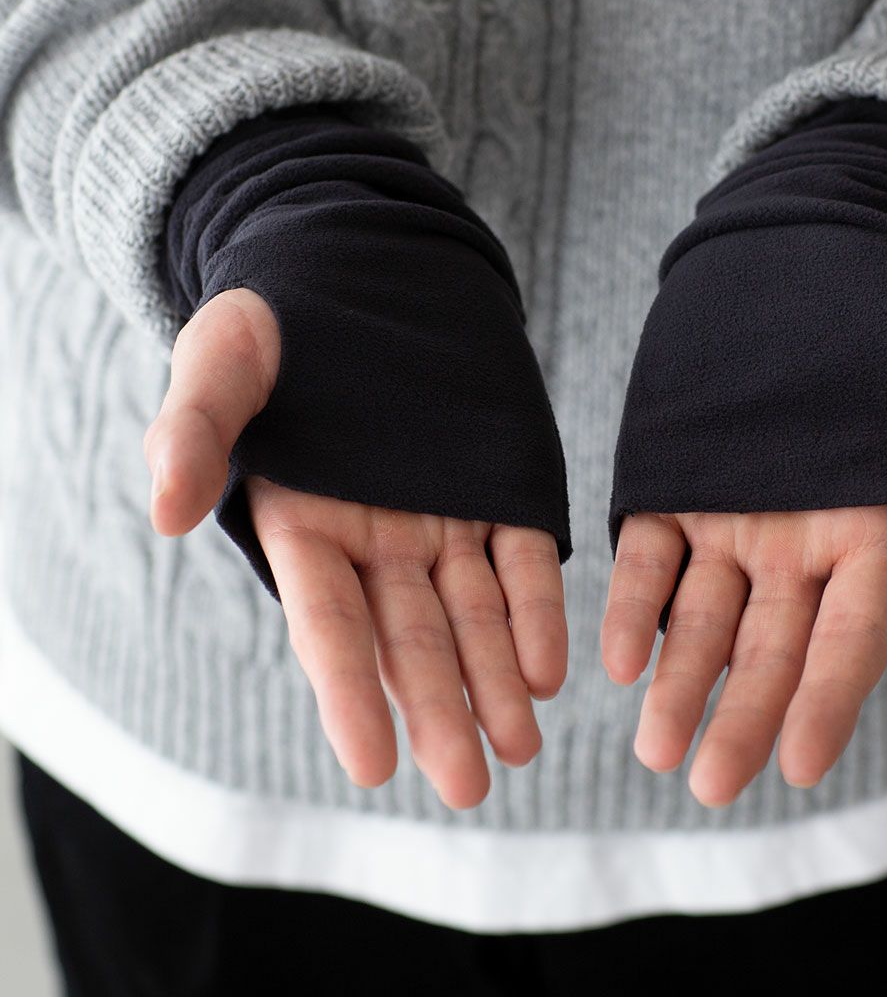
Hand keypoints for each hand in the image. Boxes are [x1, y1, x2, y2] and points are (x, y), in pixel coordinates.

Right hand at [142, 288, 567, 807]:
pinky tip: (550, 667)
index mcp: (304, 527)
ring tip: (522, 743)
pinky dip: (534, 610)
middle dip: (440, 709)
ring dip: (497, 680)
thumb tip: (162, 509)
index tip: (374, 765)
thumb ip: (192, 433)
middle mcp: (374, 540)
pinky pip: (519, 559)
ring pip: (471, 614)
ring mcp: (439, 519)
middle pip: (411, 638)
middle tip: (471, 782)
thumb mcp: (221, 365)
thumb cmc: (272, 326)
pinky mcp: (494, 491)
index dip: (350, 693)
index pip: (328, 625)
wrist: (355, 278)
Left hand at [601, 296, 886, 806]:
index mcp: (872, 532)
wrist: (818, 271)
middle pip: (773, 648)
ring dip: (679, 681)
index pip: (854, 633)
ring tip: (655, 745)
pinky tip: (618, 657)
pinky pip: (652, 558)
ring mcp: (734, 522)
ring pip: (704, 619)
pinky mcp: (676, 490)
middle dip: (742, 714)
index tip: (800, 764)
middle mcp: (800, 546)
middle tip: (707, 782)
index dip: (830, 698)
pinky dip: (635, 605)